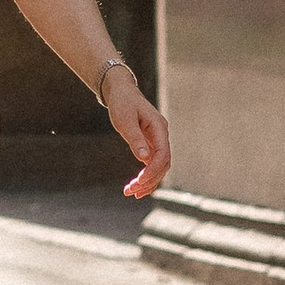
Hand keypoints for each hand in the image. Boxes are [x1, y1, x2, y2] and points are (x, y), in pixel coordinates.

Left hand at [103, 68, 171, 202]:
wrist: (120, 91)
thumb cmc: (122, 103)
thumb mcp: (125, 120)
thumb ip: (135, 139)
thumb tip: (144, 159)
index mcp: (159, 127)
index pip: (163, 155)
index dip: (152, 170)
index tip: (138, 181)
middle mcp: (161, 135)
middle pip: (163, 164)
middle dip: (149, 180)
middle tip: (132, 192)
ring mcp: (157, 139)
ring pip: (159, 166)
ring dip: (148, 181)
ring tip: (132, 193)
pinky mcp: (150, 143)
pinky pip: (152, 163)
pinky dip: (145, 175)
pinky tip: (136, 185)